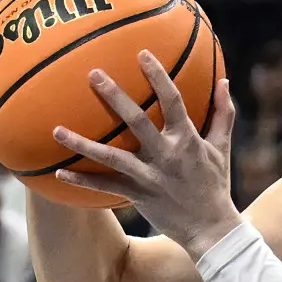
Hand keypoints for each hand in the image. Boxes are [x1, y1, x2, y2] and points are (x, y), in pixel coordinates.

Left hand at [52, 50, 240, 259]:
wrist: (212, 227)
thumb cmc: (216, 184)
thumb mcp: (222, 147)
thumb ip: (222, 114)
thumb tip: (224, 82)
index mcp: (187, 139)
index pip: (172, 101)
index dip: (157, 76)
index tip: (142, 54)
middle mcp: (167, 155)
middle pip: (137, 121)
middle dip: (115, 96)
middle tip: (93, 74)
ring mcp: (150, 176)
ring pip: (111, 156)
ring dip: (82, 144)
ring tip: (56, 130)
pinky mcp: (138, 195)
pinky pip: (105, 187)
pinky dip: (82, 181)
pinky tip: (58, 173)